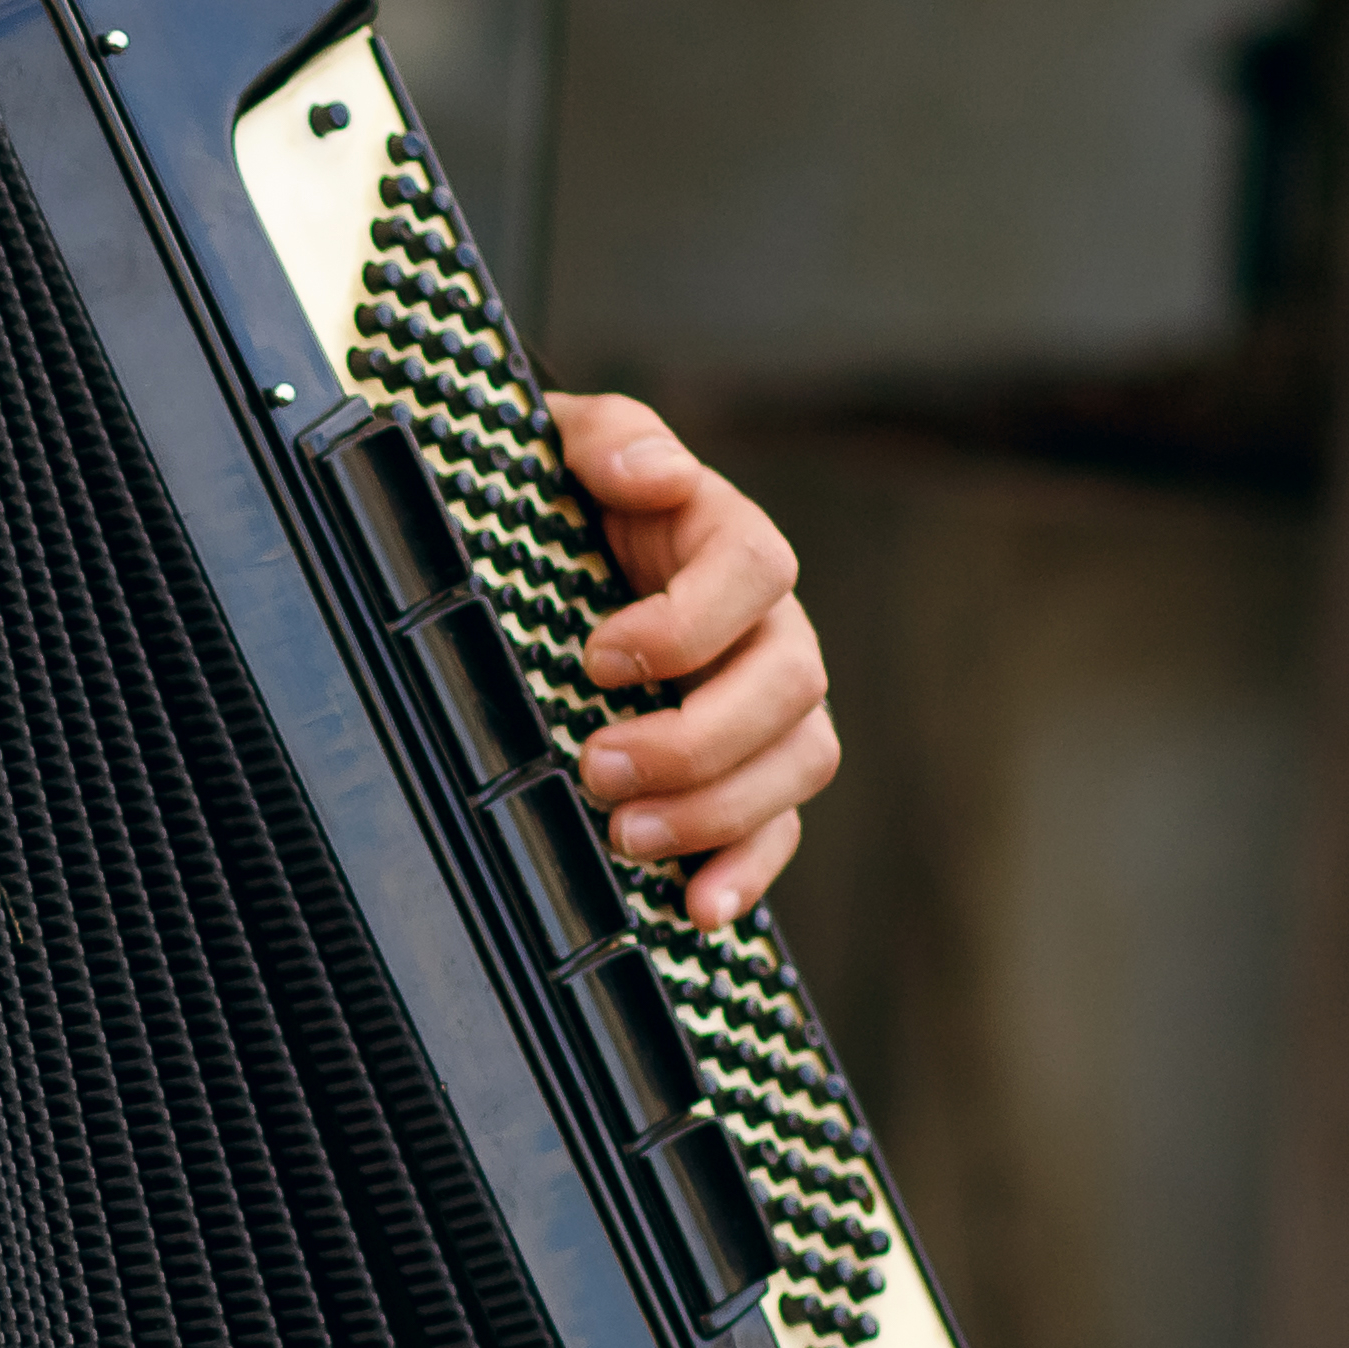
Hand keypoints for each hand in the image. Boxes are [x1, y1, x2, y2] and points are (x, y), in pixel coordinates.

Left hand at [545, 392, 838, 927]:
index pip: (755, 570)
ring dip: (718, 811)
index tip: (597, 655)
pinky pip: (777, 827)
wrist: (551, 564)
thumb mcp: (570, 448)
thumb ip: (611, 438)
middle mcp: (768, 627)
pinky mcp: (747, 774)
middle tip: (597, 768)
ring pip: (797, 762)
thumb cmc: (564, 505)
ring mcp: (767, 708)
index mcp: (729, 544)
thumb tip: (648, 468)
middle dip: (695, 739)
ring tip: (625, 839)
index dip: (687, 621)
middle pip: (789, 686)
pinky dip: (746, 872)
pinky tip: (698, 909)